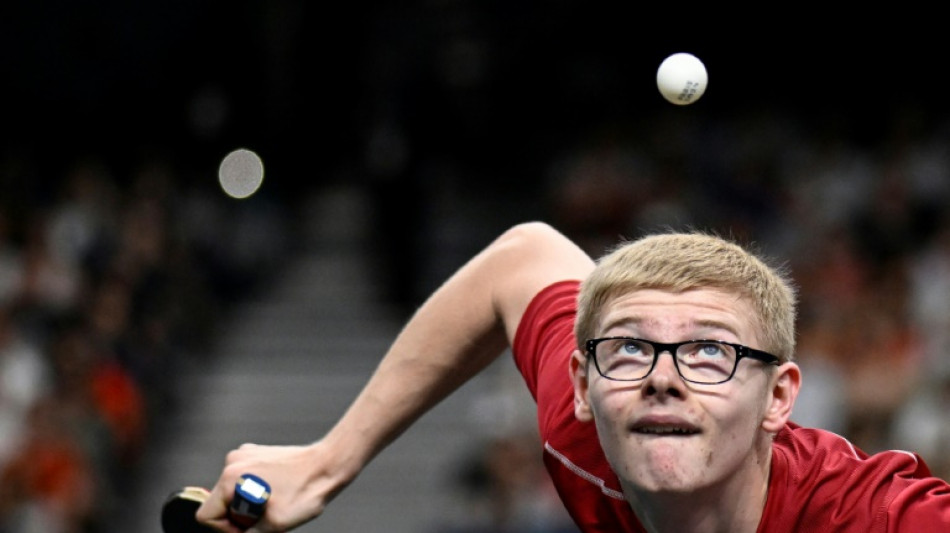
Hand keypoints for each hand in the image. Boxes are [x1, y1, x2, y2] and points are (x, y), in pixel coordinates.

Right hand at [196, 441, 353, 531]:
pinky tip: (277, 492)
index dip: (224, 529)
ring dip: (248, 502)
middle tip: (264, 518)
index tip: (247, 529)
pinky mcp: (257, 453)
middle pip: (220, 502)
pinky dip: (256, 489)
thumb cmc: (305, 490)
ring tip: (273, 504)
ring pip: (233, 491)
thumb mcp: (273, 525)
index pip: (207, 514)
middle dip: (238, 515)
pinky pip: (245, 478)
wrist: (327, 466)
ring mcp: (245, 454)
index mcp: (231, 478)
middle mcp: (233, 462)